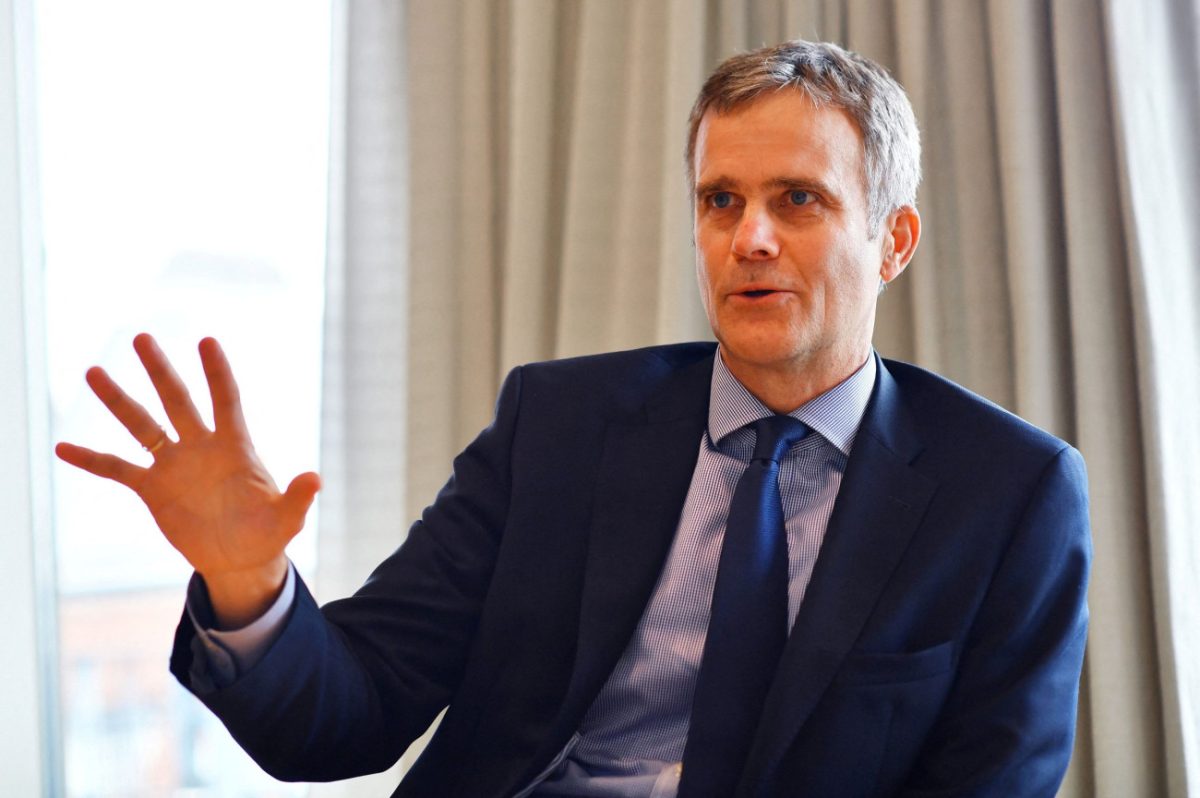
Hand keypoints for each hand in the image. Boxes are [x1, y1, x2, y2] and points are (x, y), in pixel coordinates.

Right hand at [55, 333, 320, 626]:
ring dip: (118, 400)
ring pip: (142, 425)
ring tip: (92, 372)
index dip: (217, 373)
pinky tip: (62, 447)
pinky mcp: (152, 489)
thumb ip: (297, 498)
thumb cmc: (268, 532)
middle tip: (140, 337)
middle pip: (177, 401)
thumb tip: (316, 478)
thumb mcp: (286, 519)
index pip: (226, 400)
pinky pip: (117, 469)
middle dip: (160, 370)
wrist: (241, 558)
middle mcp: (200, 447)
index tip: (206, 341)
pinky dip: (91, 459)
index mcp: (235, 447)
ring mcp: (174, 465)